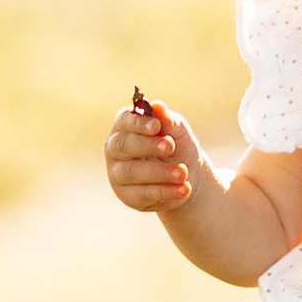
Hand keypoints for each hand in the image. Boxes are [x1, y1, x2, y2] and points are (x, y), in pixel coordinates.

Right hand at [104, 95, 205, 212]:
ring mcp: (117, 174)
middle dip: (147, 146)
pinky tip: (183, 189)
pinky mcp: (126, 196)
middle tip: (170, 146)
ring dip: (159, 172)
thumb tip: (158, 106)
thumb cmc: (177, 145)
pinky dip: (164, 192)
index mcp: (124, 126)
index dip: (139, 123)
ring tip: (182, 173)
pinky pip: (141, 194)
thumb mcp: (177, 131)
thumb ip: (168, 120)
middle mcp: (115, 149)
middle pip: (122, 145)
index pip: (124, 121)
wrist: (186, 176)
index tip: (157, 125)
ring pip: (131, 172)